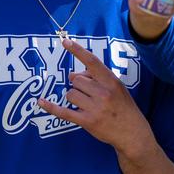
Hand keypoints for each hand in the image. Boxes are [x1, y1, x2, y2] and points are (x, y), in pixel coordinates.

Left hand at [37, 38, 153, 157]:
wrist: (132, 132)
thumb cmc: (122, 106)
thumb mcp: (116, 87)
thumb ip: (96, 77)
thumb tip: (72, 74)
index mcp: (111, 81)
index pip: (92, 62)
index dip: (77, 51)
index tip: (65, 42)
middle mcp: (103, 93)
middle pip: (76, 80)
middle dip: (78, 85)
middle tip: (89, 93)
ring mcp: (94, 108)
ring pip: (70, 94)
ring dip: (74, 97)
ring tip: (87, 105)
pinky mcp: (87, 121)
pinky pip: (64, 111)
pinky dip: (51, 107)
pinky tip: (40, 101)